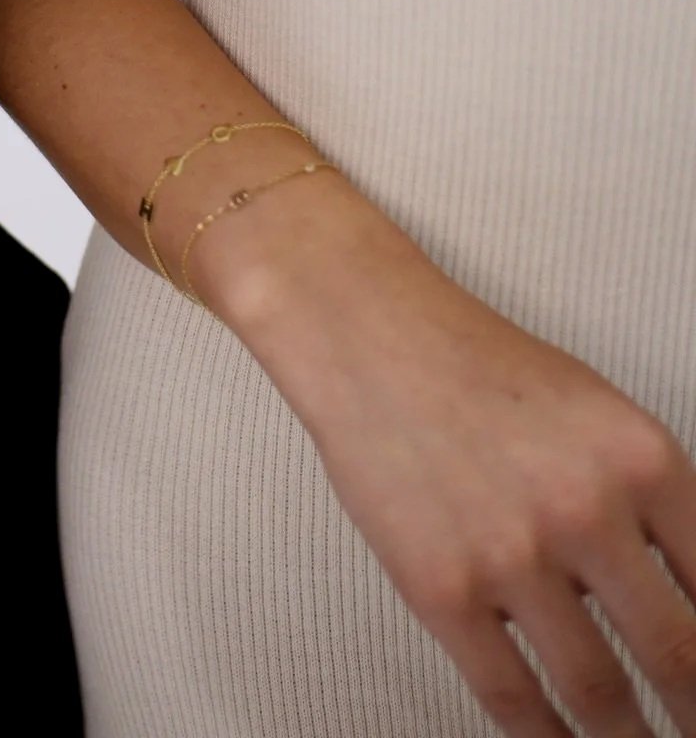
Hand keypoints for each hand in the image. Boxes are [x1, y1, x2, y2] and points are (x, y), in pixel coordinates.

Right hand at [225, 202, 695, 736]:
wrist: (369, 335)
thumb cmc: (482, 369)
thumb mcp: (599, 414)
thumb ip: (652, 504)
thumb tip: (688, 600)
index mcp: (641, 458)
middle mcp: (586, 508)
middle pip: (678, 655)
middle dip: (692, 710)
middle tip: (691, 725)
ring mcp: (513, 554)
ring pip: (601, 692)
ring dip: (628, 735)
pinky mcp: (443, 589)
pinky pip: (513, 697)